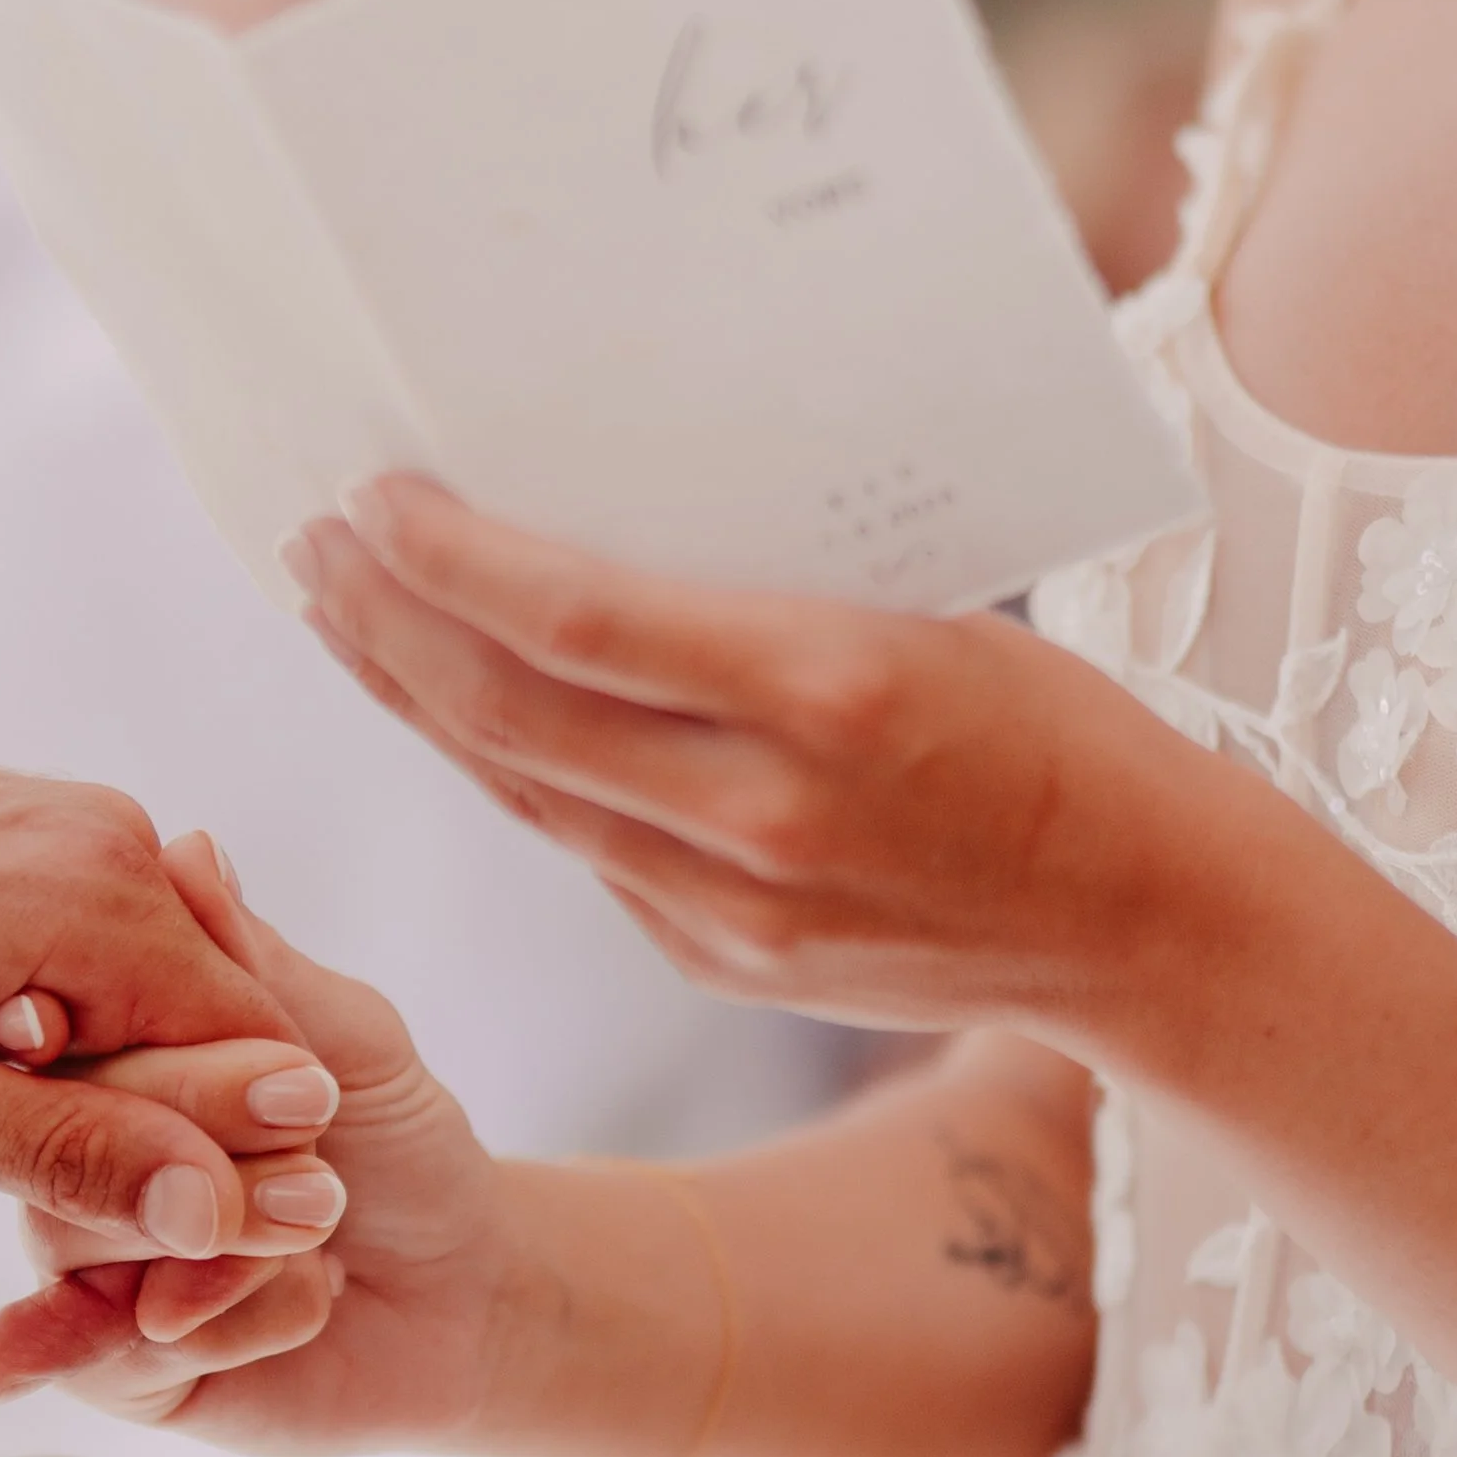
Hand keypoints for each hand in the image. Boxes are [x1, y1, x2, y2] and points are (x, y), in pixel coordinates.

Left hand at [0, 726, 338, 1256]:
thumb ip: (71, 1154)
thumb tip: (230, 1202)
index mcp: (105, 904)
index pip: (269, 1072)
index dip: (224, 1189)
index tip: (129, 1267)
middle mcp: (111, 842)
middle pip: (222, 1038)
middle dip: (150, 1145)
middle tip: (8, 1211)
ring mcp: (64, 828)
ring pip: (154, 1007)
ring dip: (89, 1094)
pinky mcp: (17, 834)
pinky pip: (93, 962)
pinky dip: (51, 1038)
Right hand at [0, 863, 514, 1456]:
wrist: (463, 1296)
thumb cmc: (395, 1148)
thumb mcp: (343, 1043)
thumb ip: (252, 966)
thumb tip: (186, 849)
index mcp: (108, 1066)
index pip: (66, 1031)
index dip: (143, 1048)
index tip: (257, 1077)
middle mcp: (72, 1161)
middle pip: (65, 1136)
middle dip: (207, 1149)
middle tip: (324, 1177)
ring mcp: (80, 1268)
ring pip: (78, 1238)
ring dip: (229, 1244)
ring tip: (321, 1241)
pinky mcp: (112, 1372)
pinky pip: (121, 1348)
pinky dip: (235, 1321)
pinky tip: (302, 1306)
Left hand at [281, 477, 1253, 1055]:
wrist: (1146, 924)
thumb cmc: (1056, 730)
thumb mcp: (928, 614)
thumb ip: (757, 597)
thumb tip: (587, 520)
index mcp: (827, 688)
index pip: (573, 618)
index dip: (446, 560)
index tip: (370, 493)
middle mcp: (761, 816)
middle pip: (510, 714)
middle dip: (386, 624)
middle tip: (311, 544)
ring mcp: (730, 912)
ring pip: (522, 792)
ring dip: (415, 700)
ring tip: (342, 616)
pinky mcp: (718, 963)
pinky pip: (581, 849)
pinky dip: (507, 771)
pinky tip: (455, 710)